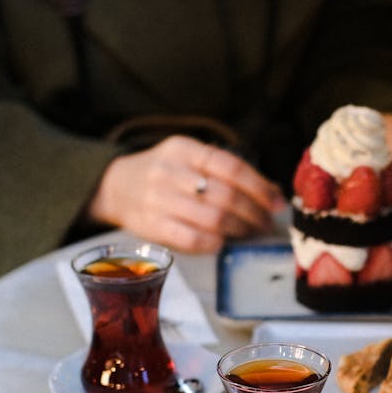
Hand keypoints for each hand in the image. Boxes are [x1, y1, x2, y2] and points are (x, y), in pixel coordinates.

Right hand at [87, 134, 285, 251]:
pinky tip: (224, 243)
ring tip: (250, 233)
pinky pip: (191, 239)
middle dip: (253, 213)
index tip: (277, 203)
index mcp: (184, 149)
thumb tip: (273, 192)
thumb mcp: (190, 159)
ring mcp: (158, 199)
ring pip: (212, 218)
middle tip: (266, 224)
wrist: (115, 186)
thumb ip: (226, 171)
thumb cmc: (164, 174)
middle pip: (225, 196)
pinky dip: (214, 243)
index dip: (260, 187)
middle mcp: (170, 171)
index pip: (232, 167)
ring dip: (239, 229)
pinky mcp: (151, 226)